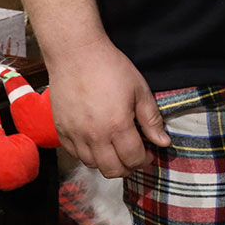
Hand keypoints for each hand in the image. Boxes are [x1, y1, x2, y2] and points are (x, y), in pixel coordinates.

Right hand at [46, 37, 168, 178]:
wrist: (76, 54)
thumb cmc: (110, 67)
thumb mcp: (139, 89)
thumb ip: (151, 119)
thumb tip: (163, 142)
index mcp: (117, 125)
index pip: (133, 158)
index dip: (144, 160)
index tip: (148, 154)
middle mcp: (94, 136)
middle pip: (112, 170)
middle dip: (127, 168)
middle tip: (134, 157)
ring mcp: (75, 135)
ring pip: (92, 165)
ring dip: (107, 163)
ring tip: (115, 150)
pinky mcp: (60, 130)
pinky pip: (75, 154)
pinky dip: (88, 155)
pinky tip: (97, 143)